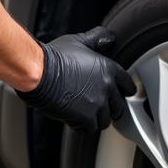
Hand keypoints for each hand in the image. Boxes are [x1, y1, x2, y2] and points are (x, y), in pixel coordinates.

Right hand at [18, 27, 135, 131]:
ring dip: (96, 118)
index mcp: (109, 69)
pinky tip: (75, 119)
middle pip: (118, 107)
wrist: (39, 74)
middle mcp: (107, 88)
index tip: (120, 94)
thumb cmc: (54, 57)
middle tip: (99, 106)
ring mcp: (97, 105)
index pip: (128, 85)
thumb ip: (97, 39)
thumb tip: (110, 38)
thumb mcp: (78, 41)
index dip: (123, 91)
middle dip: (110, 108)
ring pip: (105, 120)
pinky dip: (83, 126)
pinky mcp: (85, 119)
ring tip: (85, 114)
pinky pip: (90, 129)